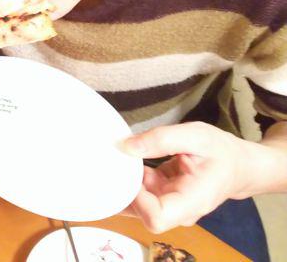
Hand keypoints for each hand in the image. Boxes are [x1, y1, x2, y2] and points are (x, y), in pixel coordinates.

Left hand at [120, 122, 252, 232]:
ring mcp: (169, 206)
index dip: (137, 199)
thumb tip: (127, 146)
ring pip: (136, 204)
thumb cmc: (222, 152)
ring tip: (119, 160)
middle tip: (113, 163)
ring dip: (124, 184)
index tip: (129, 173)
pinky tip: (128, 161)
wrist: (238, 165)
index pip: (155, 217)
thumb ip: (162, 139)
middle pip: (141, 213)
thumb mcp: (196, 135)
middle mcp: (179, 211)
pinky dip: (130, 179)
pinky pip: (140, 194)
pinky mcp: (162, 196)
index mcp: (192, 201)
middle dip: (123, 191)